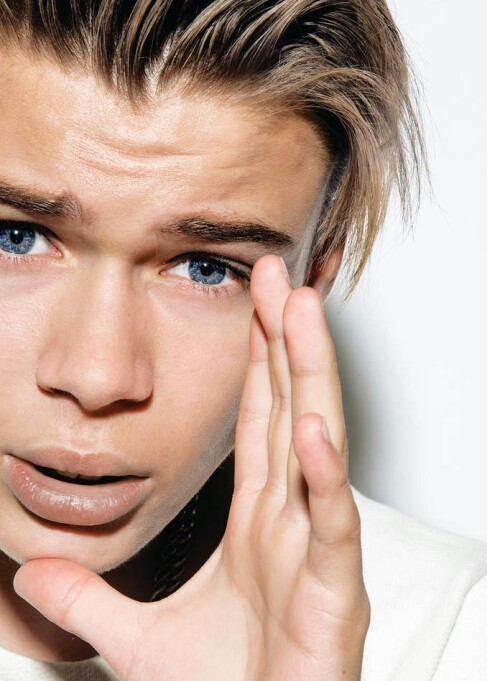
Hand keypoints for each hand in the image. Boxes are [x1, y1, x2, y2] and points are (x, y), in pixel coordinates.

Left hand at [14, 254, 369, 680]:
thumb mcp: (137, 637)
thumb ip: (88, 598)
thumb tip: (31, 571)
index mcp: (257, 518)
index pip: (257, 419)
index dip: (258, 360)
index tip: (258, 304)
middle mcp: (291, 518)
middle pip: (290, 408)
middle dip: (287, 340)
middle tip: (283, 278)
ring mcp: (314, 548)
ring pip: (317, 444)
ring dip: (310, 375)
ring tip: (303, 315)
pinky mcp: (333, 590)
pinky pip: (329, 522)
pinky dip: (323, 473)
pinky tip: (311, 425)